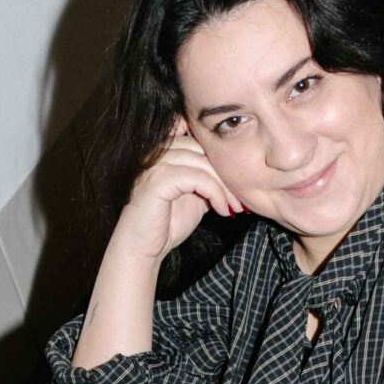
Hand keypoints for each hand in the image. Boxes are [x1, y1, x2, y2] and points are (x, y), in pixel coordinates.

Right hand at [111, 119, 244, 267]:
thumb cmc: (166, 223)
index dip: (219, 155)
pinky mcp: (158, 180)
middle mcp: (157, 151)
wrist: (143, 248)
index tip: (237, 182)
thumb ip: (207, 178)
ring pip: (202, 162)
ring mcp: (155, 164)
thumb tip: (234, 173)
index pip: (197, 135)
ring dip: (224, 186)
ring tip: (234, 207)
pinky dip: (215, 194)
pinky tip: (222, 210)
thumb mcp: (195, 195)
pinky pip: (197, 178)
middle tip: (241, 198)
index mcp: (164, 150)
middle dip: (226, 173)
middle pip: (203, 147)